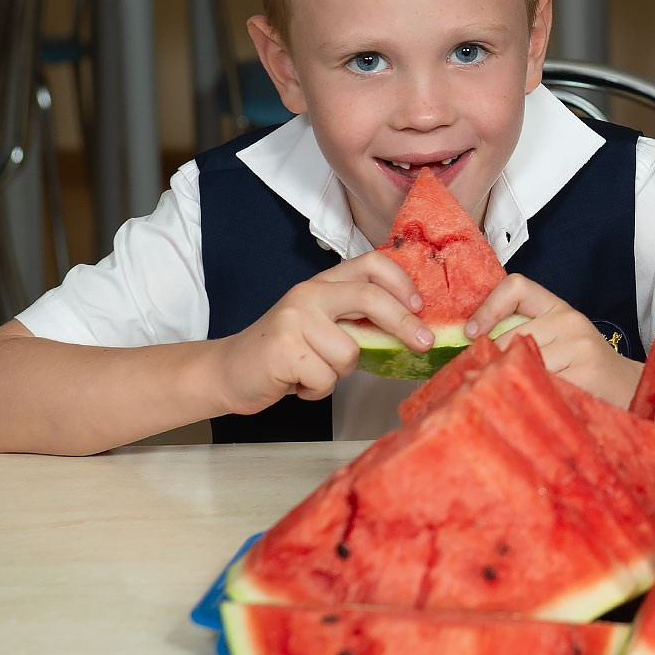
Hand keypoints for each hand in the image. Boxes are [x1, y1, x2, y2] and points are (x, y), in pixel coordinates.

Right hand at [212, 252, 425, 415]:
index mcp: (323, 283)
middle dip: (404, 323)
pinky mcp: (284, 349)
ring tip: (315, 371)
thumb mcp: (323, 326)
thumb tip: (414, 330)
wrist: (229, 371)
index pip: (371, 263)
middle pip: (369, 298)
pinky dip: (318, 390)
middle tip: (425, 344)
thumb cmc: (286, 352)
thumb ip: (357, 320)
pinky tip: (298, 383)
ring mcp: (294, 319)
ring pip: (350, 352)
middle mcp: (309, 293)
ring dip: (339, 374)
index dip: (401, 282)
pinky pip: (327, 378)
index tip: (420, 307)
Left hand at [467, 274, 641, 406]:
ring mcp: (579, 345)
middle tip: (490, 384)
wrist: (631, 390)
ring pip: (521, 362)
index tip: (471, 332)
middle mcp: (570, 320)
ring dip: (512, 383)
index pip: (516, 287)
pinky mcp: (585, 371)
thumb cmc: (586, 369)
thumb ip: (524, 337)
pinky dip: (531, 397)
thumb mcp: (558, 342)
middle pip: (509, 336)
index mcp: (559, 308)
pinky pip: (540, 383)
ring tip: (521, 397)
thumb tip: (472, 352)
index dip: (488, 306)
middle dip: (494, 363)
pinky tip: (538, 405)